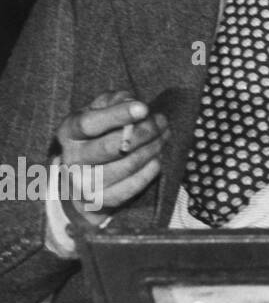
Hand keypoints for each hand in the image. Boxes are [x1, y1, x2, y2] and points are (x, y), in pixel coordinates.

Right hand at [55, 91, 168, 225]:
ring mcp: (84, 183)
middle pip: (114, 146)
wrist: (78, 182)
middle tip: (162, 121)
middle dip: (145, 131)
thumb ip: (113, 101)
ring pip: (128, 165)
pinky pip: (133, 186)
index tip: (144, 108)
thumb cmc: (94, 137)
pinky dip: (150, 171)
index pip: (91, 123)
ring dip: (153, 148)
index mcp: (69, 133)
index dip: (118, 115)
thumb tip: (131, 101)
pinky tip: (156, 159)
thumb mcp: (97, 113)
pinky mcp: (100, 201)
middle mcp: (73, 159)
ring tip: (164, 136)